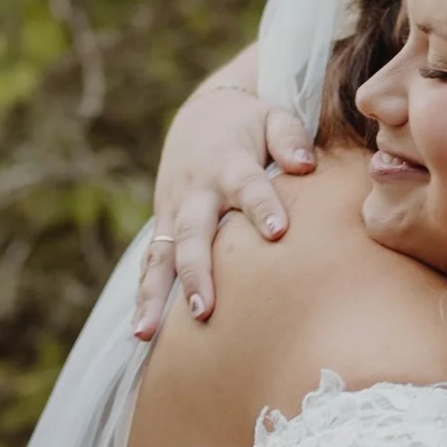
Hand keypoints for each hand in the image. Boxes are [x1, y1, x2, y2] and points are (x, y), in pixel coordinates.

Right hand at [134, 78, 316, 337]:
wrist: (203, 114)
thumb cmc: (251, 124)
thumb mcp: (275, 117)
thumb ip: (290, 138)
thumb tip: (304, 166)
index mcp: (231, 164)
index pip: (248, 187)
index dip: (261, 206)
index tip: (277, 232)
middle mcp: (198, 192)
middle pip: (193, 233)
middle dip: (196, 271)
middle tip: (203, 309)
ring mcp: (174, 211)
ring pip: (161, 255)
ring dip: (154, 294)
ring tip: (148, 333)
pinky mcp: (164, 226)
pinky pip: (150, 263)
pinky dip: (144, 295)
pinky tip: (142, 332)